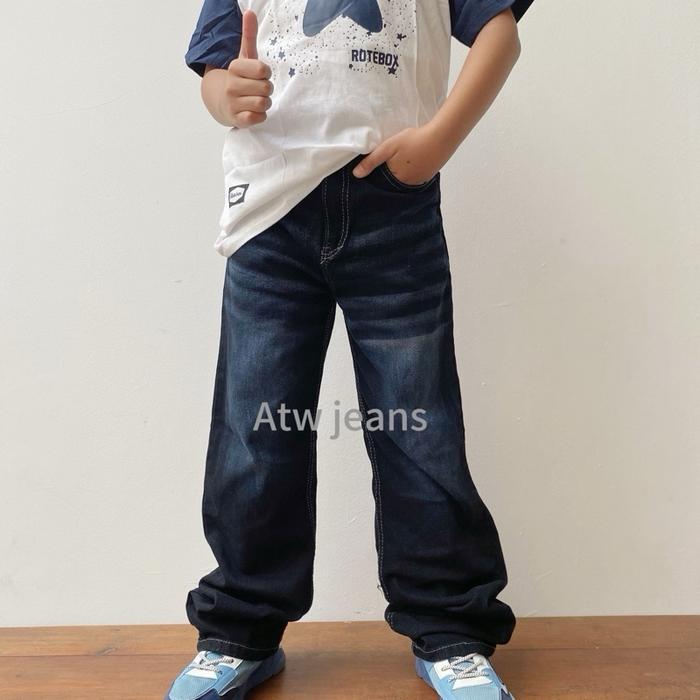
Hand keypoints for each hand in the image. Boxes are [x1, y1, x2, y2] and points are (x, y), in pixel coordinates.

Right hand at [220, 10, 273, 127]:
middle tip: (258, 89)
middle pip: (267, 88)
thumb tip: (249, 12)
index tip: (261, 75)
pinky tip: (253, 111)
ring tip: (256, 100)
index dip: (266, 74)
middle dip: (267, 90)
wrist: (221, 102)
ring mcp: (233, 103)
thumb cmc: (239, 79)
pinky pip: (258, 118)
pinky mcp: (237, 119)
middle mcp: (232, 86)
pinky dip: (260, 116)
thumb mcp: (244, 57)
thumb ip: (248, 36)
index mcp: (235, 68)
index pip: (263, 70)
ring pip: (264, 103)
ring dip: (265, 103)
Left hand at [351, 124, 446, 184]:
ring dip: (402, 171)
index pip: (381, 180)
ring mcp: (419, 181)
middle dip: (391, 172)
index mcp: (396, 178)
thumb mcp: (388, 147)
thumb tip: (356, 174)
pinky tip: (414, 159)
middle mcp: (407, 184)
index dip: (379, 171)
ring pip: (405, 179)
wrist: (442, 136)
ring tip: (404, 157)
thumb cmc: (413, 140)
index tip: (381, 162)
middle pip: (393, 181)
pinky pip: (416, 177)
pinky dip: (413, 170)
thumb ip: (371, 160)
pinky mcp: (428, 176)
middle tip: (395, 157)